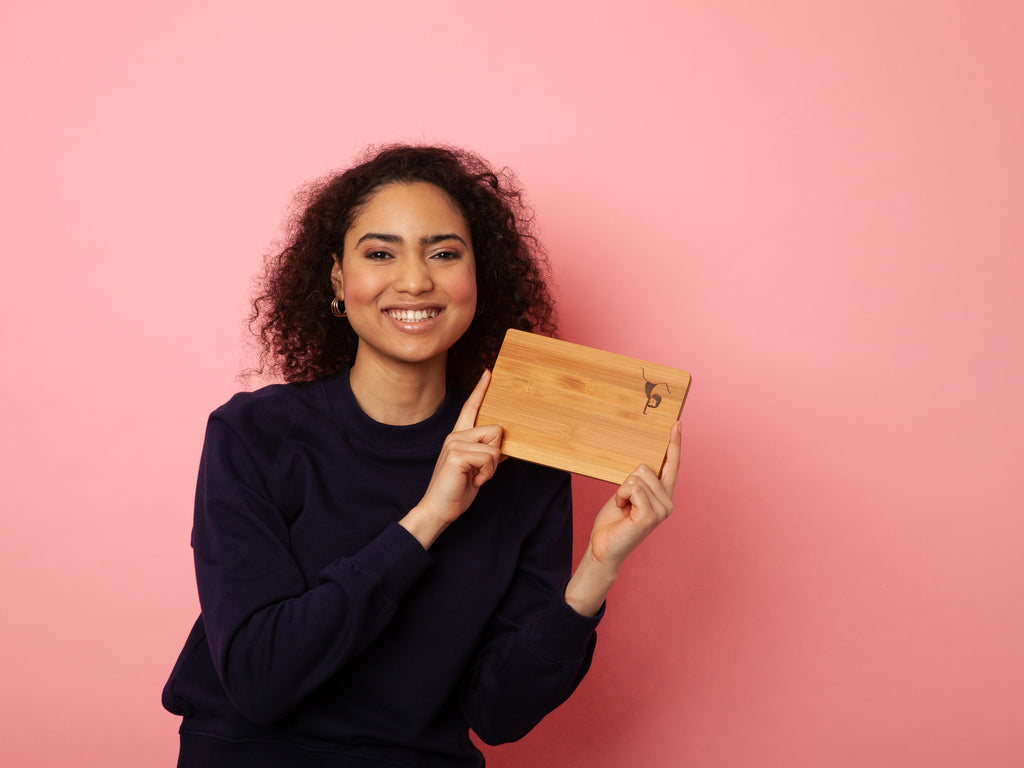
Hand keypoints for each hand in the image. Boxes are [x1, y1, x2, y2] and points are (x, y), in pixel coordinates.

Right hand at [401, 370, 502, 547]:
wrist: (438, 509)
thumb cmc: (457, 492)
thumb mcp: (477, 471)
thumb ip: (488, 456)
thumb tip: (506, 449)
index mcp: (458, 437)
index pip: (470, 408)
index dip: (480, 390)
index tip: (488, 373)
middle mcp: (455, 435)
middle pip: (496, 430)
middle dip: (496, 455)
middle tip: (481, 472)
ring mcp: (454, 443)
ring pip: (494, 445)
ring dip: (492, 467)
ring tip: (475, 478)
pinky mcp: (456, 454)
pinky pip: (489, 458)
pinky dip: (487, 474)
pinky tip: (473, 481)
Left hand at [588, 419, 681, 571]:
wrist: (604, 547)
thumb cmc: (614, 521)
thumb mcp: (628, 494)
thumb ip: (640, 481)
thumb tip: (643, 465)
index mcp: (664, 495)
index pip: (672, 464)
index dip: (675, 443)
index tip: (677, 424)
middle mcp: (668, 502)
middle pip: (645, 468)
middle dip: (626, 481)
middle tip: (623, 502)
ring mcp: (661, 510)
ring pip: (637, 478)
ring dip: (622, 491)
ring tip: (623, 508)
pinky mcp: (651, 516)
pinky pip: (633, 488)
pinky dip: (621, 496)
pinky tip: (623, 511)